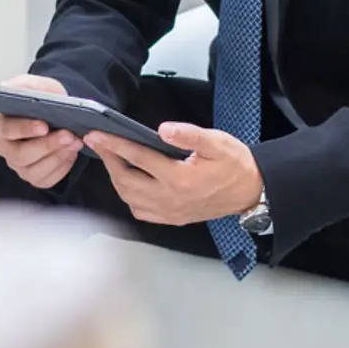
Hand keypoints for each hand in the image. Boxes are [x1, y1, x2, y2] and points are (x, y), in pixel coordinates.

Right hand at [0, 74, 85, 189]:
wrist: (58, 112)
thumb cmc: (43, 99)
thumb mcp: (36, 85)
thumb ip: (25, 85)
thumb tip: (13, 89)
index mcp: (0, 123)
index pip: (6, 129)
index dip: (24, 129)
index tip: (44, 126)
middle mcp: (5, 147)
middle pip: (20, 154)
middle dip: (46, 146)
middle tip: (68, 135)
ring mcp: (18, 165)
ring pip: (34, 170)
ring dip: (57, 157)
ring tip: (75, 142)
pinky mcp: (34, 176)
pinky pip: (46, 179)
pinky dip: (61, 168)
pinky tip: (72, 153)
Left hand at [84, 123, 263, 226]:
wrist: (251, 191)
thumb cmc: (234, 165)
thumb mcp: (216, 142)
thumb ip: (189, 135)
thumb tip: (163, 129)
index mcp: (180, 179)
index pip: (138, 158)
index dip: (115, 145)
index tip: (98, 135)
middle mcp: (171, 199)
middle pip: (126, 181)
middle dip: (108, 159)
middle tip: (98, 142)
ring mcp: (170, 212)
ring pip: (129, 198)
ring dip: (115, 178)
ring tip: (111, 157)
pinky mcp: (173, 218)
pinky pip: (141, 211)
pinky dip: (128, 196)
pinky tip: (128, 181)